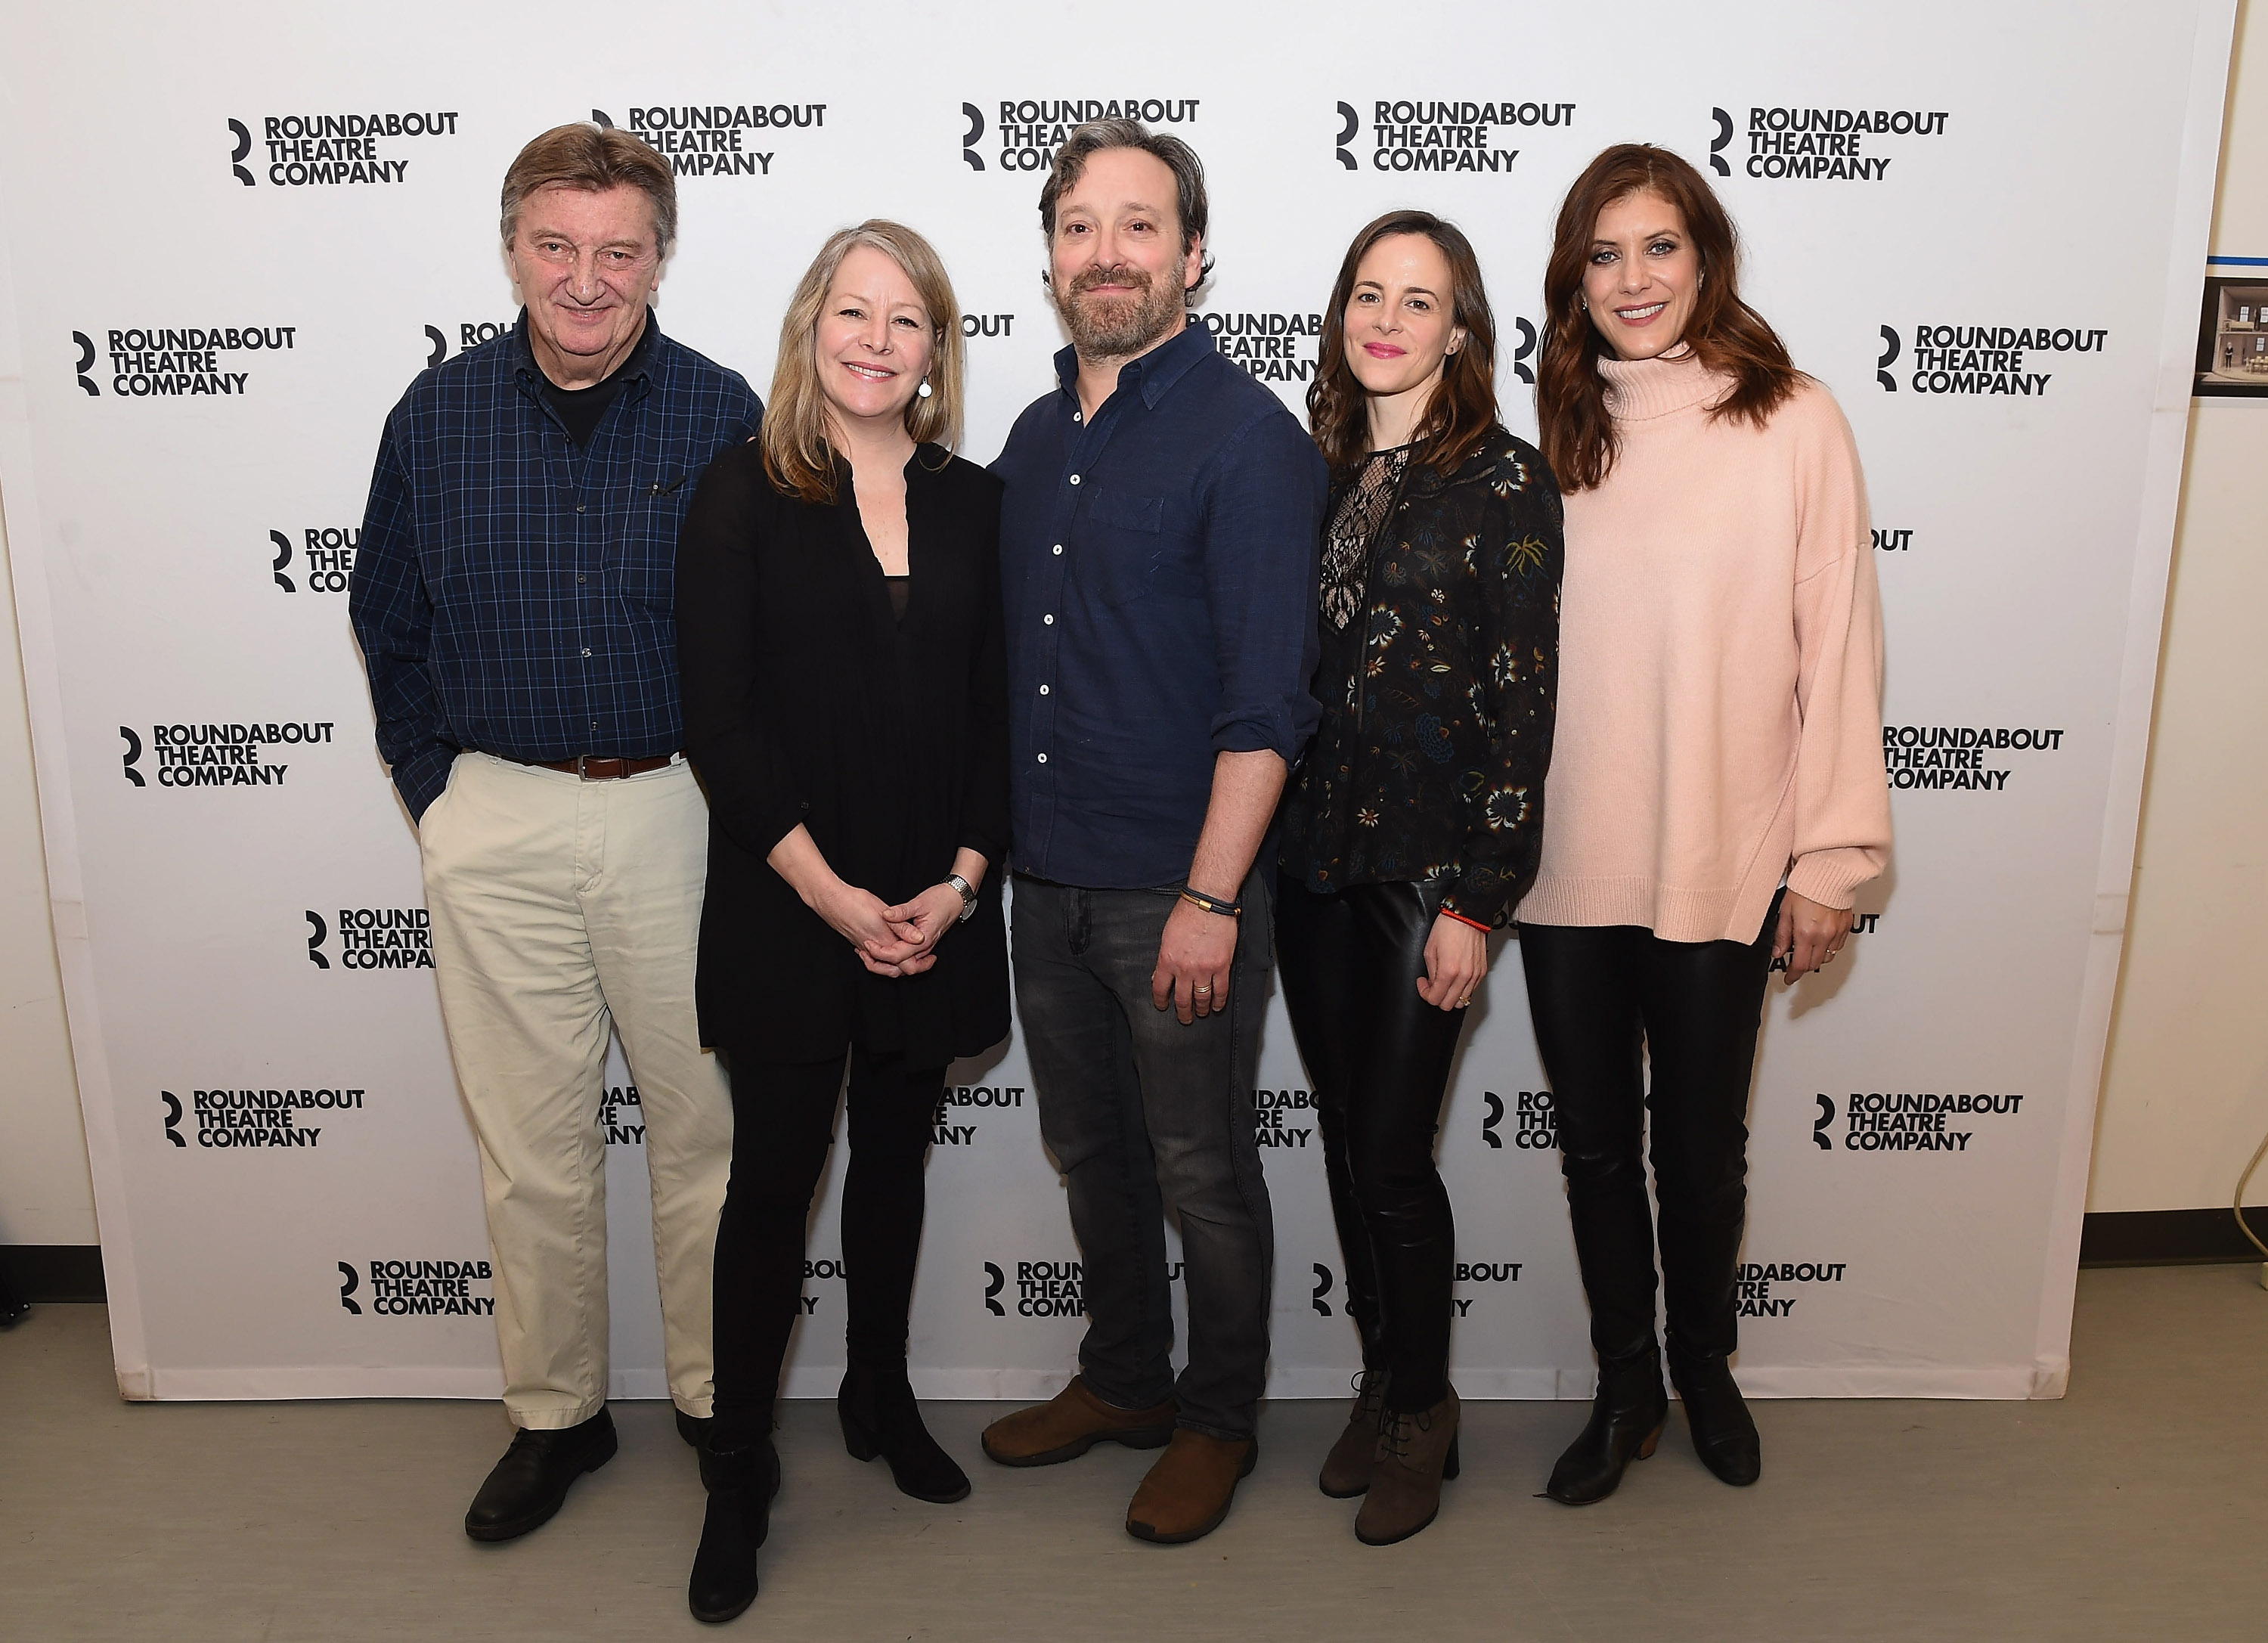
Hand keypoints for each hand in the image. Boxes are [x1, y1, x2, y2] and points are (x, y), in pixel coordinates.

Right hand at [810, 878, 926, 974]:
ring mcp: (864, 948)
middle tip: (926, 961)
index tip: (932, 959)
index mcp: (884, 943)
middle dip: (912, 968)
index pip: (907, 965)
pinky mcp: (858, 942)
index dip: (922, 965)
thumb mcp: (884, 912)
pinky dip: (883, 958)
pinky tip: (887, 947)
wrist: (831, 900)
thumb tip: (920, 939)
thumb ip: (902, 927)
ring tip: (910, 956)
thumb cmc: (856, 903)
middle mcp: (874, 950)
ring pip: (884, 965)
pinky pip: (873, 957)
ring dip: (898, 964)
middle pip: (895, 970)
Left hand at [876, 884, 966, 976]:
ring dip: (886, 963)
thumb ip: (902, 911)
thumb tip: (885, 914)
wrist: (956, 899)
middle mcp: (924, 948)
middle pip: (901, 968)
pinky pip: (906, 957)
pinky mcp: (921, 945)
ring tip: (869, 952)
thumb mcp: (919, 902)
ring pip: (904, 965)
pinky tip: (881, 946)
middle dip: (881, 964)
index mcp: (923, 939)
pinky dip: (893, 956)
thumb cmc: (941, 900)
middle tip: (865, 952)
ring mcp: (924, 948)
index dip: (881, 952)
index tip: (868, 943)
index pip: (898, 955)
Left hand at [1152, 896, 1237, 1023]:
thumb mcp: (1166, 937)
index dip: (1161, 1001)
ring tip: (1201, 1013)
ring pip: (1202, 998)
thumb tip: (1160, 975)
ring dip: (1201, 1009)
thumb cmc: (1186, 915)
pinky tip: (1217, 1006)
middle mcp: (1184, 969)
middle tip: (1184, 1018)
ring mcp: (1204, 970)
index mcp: (1167, 960)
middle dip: (1183, 1012)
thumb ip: (1163, 958)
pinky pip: (1220, 991)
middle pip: (1182, 999)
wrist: (1208, 904)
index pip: (1160, 989)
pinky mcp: (1221, 967)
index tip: (1162, 1006)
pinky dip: (1219, 1001)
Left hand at [1416, 913, 1487, 1011]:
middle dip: (1438, 998)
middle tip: (1432, 986)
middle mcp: (1464, 976)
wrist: (1467, 916)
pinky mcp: (1482, 971)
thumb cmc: (1448, 928)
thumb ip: (1431, 972)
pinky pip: (1472, 990)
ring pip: (1463, 1000)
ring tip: (1444, 982)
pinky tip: (1455, 978)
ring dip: (1451, 995)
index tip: (1423, 985)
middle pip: (1449, 1005)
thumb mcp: (1430, 950)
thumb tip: (1432, 983)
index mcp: (1449, 971)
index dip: (1425, 994)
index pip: (1435, 999)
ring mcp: (1475, 974)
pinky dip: (1462, 989)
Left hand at [1774, 890, 1853, 982]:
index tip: (1789, 978)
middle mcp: (1824, 935)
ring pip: (1828, 956)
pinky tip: (1821, 939)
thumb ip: (1782, 935)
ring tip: (1808, 948)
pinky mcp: (1847, 926)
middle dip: (1804, 966)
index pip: (1801, 965)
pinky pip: (1838, 945)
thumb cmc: (1805, 886)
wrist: (1827, 873)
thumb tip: (1778, 952)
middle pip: (1815, 964)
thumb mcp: (1785, 911)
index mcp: (1806, 933)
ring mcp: (1838, 931)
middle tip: (1795, 962)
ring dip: (1817, 957)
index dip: (1793, 975)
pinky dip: (1829, 947)